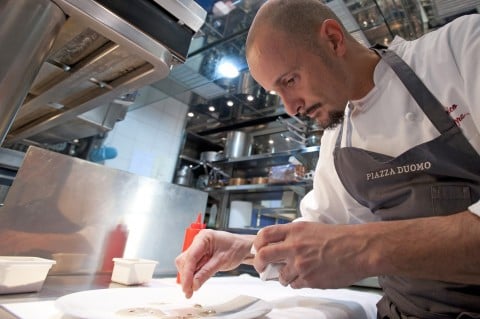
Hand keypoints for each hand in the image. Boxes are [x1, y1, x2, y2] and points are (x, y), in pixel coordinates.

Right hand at [175, 229, 253, 297]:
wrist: (243, 247)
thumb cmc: (236, 248)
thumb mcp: (222, 261)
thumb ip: (206, 272)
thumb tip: (194, 284)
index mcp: (204, 238)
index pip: (190, 257)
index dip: (187, 273)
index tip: (187, 286)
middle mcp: (198, 242)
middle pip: (185, 261)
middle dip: (186, 277)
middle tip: (189, 291)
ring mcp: (198, 248)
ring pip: (186, 264)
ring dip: (188, 277)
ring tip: (192, 289)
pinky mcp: (199, 255)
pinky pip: (192, 266)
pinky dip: (193, 275)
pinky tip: (196, 282)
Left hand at [252, 222, 370, 288]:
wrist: (359, 249)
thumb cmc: (340, 238)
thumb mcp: (312, 228)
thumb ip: (293, 236)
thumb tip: (278, 246)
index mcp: (295, 231)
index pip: (265, 235)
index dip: (258, 244)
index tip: (258, 250)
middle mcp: (294, 246)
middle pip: (263, 256)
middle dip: (259, 264)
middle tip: (262, 268)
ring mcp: (301, 264)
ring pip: (280, 276)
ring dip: (283, 277)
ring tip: (293, 273)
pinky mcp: (309, 279)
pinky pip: (294, 285)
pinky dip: (297, 283)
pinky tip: (306, 277)